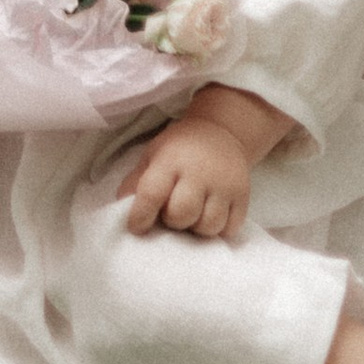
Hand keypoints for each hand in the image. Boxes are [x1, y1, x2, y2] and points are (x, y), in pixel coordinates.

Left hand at [120, 110, 257, 239]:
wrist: (221, 133)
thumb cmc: (179, 149)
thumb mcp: (152, 155)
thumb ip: (135, 182)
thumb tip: (120, 211)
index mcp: (171, 159)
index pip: (152, 192)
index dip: (141, 215)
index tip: (137, 227)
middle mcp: (200, 172)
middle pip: (182, 214)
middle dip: (172, 220)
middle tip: (171, 212)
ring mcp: (225, 185)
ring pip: (208, 227)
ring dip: (195, 227)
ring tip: (192, 213)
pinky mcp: (243, 197)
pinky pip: (229, 229)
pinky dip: (217, 229)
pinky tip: (209, 214)